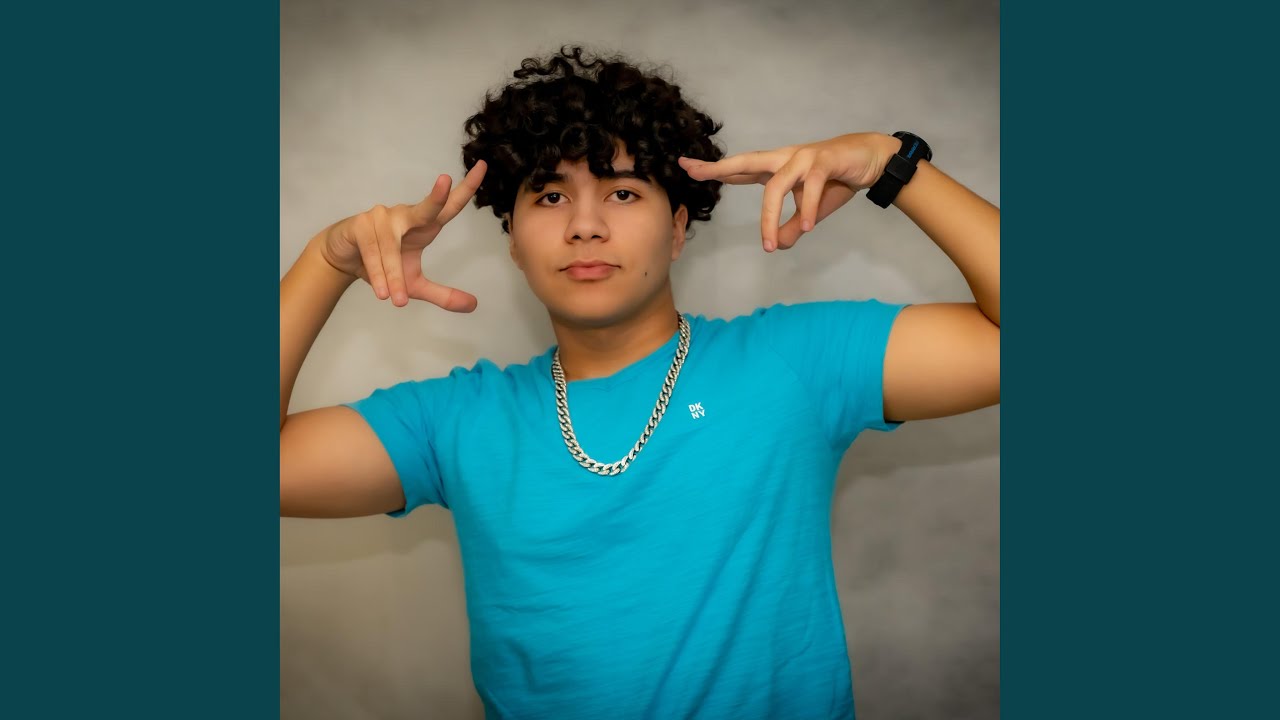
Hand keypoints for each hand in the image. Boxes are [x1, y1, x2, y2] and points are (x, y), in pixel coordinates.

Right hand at [317, 160, 486, 310]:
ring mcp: (382, 216)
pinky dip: (379, 273)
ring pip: (393, 249)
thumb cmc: (383, 265)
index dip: (467, 187)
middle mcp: (405, 215)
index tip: (483, 165)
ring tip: (396, 301)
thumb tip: (474, 305)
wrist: (344, 262)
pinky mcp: (360, 224)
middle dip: (436, 197)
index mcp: (424, 225)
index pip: (450, 205)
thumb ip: (443, 295)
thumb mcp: (415, 286)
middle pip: (425, 208)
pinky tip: (381, 291)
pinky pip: (373, 250)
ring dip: (394, 276)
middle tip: (445, 180)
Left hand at [679, 133, 897, 251]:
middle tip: (693, 170)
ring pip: (776, 186)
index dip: (714, 170)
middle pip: (745, 162)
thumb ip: (791, 227)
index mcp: (776, 168)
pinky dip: (807, 209)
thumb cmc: (836, 182)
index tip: (687, 167)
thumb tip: (778, 246)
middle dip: (719, 167)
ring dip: (771, 218)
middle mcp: (784, 159)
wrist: (872, 160)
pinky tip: (806, 227)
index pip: (740, 169)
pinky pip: (811, 187)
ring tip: (770, 245)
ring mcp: (803, 158)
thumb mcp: (810, 212)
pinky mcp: (824, 161)